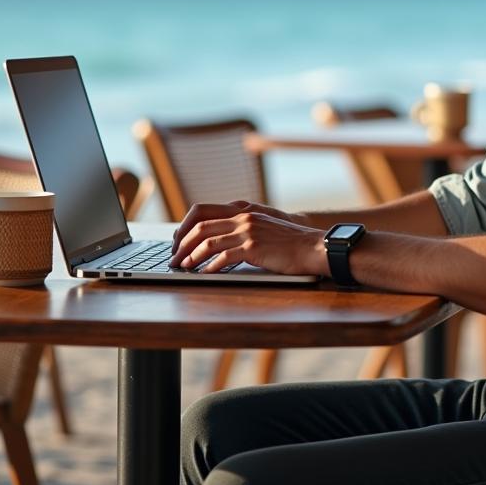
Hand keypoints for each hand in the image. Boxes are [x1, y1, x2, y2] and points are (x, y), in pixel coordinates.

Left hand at [169, 201, 325, 275]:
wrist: (312, 246)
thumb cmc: (288, 243)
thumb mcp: (262, 227)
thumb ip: (242, 228)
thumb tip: (218, 241)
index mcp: (242, 210)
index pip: (202, 211)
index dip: (185, 226)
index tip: (177, 241)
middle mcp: (243, 217)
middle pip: (200, 226)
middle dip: (182, 243)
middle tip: (173, 258)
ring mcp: (248, 231)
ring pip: (208, 241)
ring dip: (191, 256)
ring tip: (183, 267)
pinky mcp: (254, 247)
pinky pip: (224, 257)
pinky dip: (210, 266)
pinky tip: (205, 274)